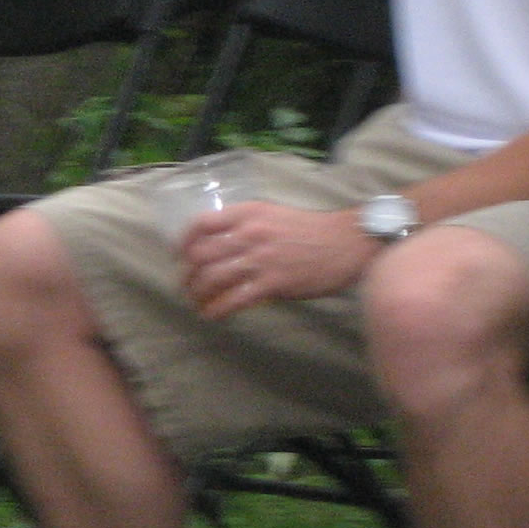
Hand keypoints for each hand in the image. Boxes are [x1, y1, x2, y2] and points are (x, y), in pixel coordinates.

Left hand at [180, 201, 379, 318]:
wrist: (348, 242)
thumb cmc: (311, 230)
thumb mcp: (274, 215)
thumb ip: (246, 226)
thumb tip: (220, 246)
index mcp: (249, 213)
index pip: (201, 224)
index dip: (184, 242)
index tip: (180, 257)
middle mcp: (250, 233)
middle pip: (200, 255)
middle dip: (187, 275)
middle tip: (187, 286)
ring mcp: (260, 259)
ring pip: (212, 279)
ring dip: (197, 294)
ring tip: (196, 303)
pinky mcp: (273, 283)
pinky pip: (233, 300)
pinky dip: (217, 310)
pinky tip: (213, 315)